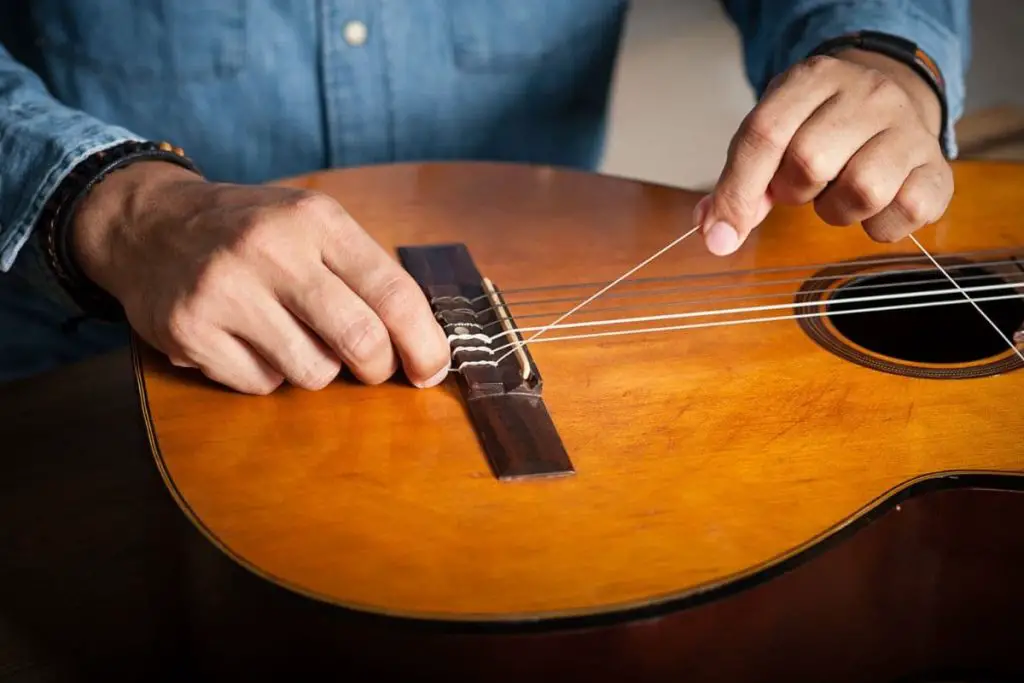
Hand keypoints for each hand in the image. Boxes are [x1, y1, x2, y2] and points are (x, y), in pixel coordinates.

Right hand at [71, 162, 450, 394]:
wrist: (150, 225)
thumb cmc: (252, 232)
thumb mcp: (312, 225)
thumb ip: (367, 273)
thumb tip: (424, 343)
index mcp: (315, 220)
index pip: (393, 292)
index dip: (423, 342)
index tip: (433, 370)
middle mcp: (270, 250)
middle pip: (360, 340)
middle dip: (378, 367)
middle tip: (371, 367)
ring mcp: (224, 292)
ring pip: (312, 372)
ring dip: (316, 368)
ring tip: (291, 336)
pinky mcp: (189, 331)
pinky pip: (261, 386)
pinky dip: (267, 376)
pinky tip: (248, 342)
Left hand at [696, 49, 952, 254]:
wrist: (891, 102)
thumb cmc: (819, 126)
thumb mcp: (774, 133)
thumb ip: (740, 179)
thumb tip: (713, 231)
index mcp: (814, 79)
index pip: (765, 134)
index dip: (737, 192)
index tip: (719, 234)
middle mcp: (868, 94)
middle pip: (810, 162)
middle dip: (793, 191)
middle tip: (802, 186)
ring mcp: (909, 128)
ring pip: (863, 190)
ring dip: (836, 211)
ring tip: (837, 193)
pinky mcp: (936, 166)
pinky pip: (906, 211)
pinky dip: (879, 226)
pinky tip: (873, 208)